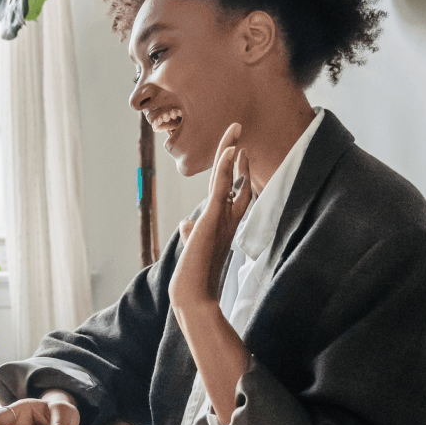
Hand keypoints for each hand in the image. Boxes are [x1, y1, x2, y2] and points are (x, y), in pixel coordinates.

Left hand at [170, 123, 251, 310]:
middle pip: (236, 181)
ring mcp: (222, 218)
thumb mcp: (192, 248)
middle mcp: (227, 219)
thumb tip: (186, 223)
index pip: (233, 194)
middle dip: (237, 157)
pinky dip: (225, 168)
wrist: (193, 295)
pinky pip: (221, 188)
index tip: (237, 155)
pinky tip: (230, 150)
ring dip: (231, 152)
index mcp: (223, 225)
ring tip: (235, 129)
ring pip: (228, 178)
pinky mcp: (214, 219)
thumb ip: (192, 234)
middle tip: (239, 134)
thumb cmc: (193, 277)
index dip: (236, 173)